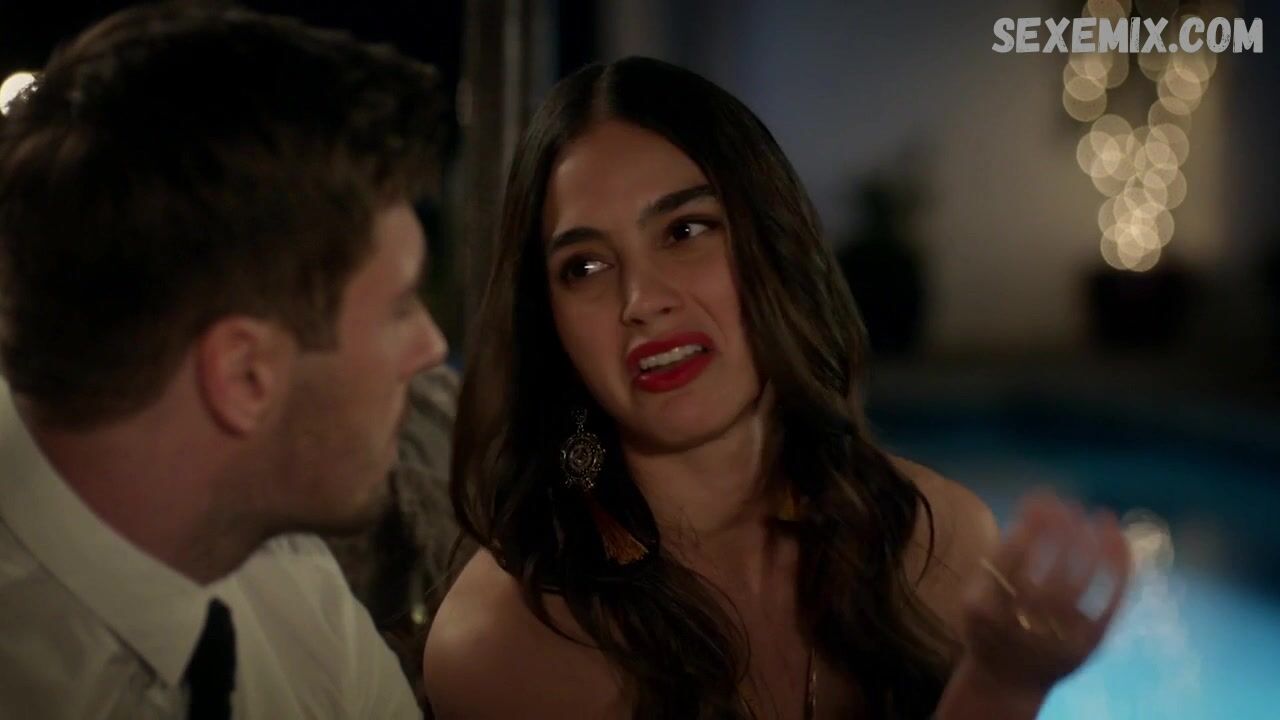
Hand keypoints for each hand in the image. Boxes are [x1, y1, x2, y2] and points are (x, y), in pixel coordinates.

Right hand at [958, 490, 1132, 695]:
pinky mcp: (1089, 646)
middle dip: (1062, 533)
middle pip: (1049, 574)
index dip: (1028, 526)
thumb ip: (997, 558)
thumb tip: (1035, 505)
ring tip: (1099, 516)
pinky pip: (1110, 604)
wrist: (1006, 681)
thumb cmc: (989, 626)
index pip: (1010, 560)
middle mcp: (1022, 626)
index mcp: (986, 609)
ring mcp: (1059, 638)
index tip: (1042, 498)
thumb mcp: (975, 595)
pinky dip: (1119, 571)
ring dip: (1094, 546)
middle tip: (1071, 504)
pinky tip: (1119, 540)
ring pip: (1081, 586)